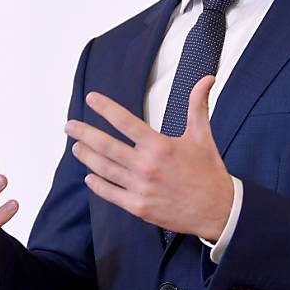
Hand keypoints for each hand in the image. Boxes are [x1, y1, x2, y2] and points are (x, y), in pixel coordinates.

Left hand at [65, 76, 232, 241]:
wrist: (219, 210)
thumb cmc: (209, 172)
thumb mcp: (202, 136)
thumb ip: (198, 105)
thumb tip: (207, 78)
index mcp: (160, 146)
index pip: (125, 122)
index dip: (106, 108)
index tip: (91, 98)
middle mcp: (147, 167)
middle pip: (106, 146)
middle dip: (84, 134)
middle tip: (69, 126)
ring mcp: (140, 188)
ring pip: (105, 170)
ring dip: (87, 157)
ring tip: (76, 147)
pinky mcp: (139, 207)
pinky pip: (111, 194)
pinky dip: (97, 185)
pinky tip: (89, 177)